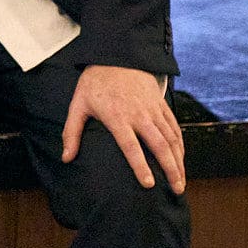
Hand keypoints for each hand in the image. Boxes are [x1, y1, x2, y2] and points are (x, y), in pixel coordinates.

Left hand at [62, 65, 184, 192]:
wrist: (116, 57)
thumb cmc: (95, 83)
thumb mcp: (78, 105)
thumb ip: (72, 133)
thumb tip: (66, 158)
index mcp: (118, 117)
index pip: (131, 146)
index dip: (140, 166)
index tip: (148, 184)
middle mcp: (140, 115)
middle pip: (160, 146)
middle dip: (170, 169)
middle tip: (176, 190)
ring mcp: (153, 110)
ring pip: (171, 139)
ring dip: (179, 161)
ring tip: (181, 181)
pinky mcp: (162, 105)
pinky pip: (175, 127)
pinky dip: (180, 145)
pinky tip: (181, 159)